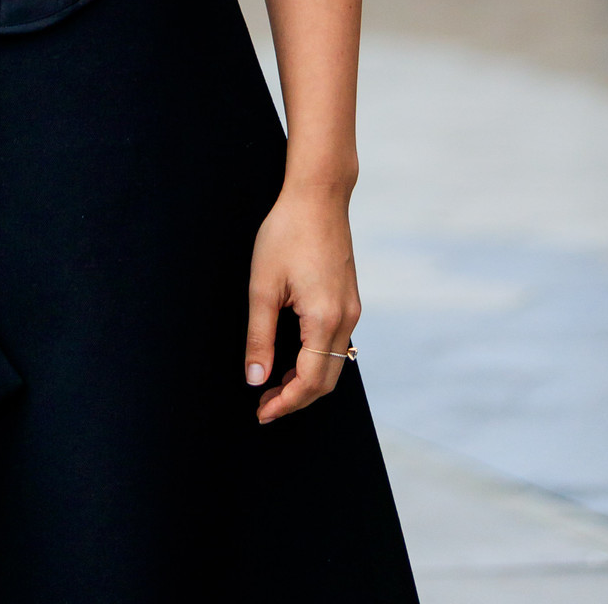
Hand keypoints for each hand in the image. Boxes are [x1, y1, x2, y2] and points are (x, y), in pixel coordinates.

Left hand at [244, 181, 360, 424]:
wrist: (318, 196)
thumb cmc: (287, 232)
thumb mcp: (263, 286)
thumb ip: (259, 337)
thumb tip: (256, 378)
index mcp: (325, 319)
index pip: (310, 381)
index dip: (286, 403)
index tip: (261, 412)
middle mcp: (345, 319)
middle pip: (327, 380)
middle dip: (296, 398)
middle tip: (264, 403)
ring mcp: (351, 309)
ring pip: (334, 363)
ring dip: (306, 379)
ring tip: (273, 382)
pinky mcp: (349, 299)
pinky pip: (336, 343)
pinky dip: (316, 359)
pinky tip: (292, 355)